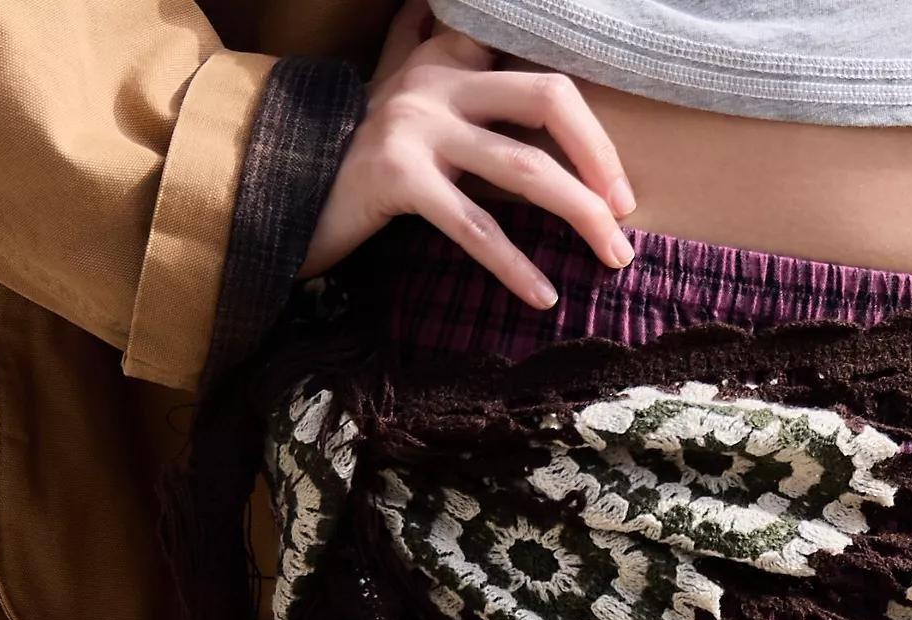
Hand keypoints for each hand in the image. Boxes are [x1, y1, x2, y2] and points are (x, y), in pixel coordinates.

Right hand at [303, 0, 635, 307]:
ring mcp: (417, 128)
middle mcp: (438, 83)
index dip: (590, 128)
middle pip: (548, 100)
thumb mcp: (394, 81)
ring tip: (612, 259)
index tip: (619, 184)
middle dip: (600, 160)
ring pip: (524, 169)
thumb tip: (436, 2)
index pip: (538, 75)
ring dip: (580, 216)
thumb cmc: (356, 148)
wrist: (285, 187)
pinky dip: (516, 267)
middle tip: (626, 215)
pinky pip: (474, 227)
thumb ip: (425, 37)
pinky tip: (544, 297)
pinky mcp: (398, 179)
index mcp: (449, 59)